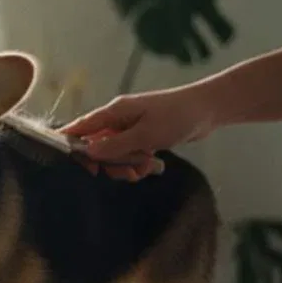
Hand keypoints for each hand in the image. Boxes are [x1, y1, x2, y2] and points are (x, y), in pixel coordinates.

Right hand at [60, 89, 217, 180]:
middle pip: (97, 147)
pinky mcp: (142, 136)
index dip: (72, 146)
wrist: (209, 109)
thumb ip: (115, 146)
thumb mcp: (145, 135)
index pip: (80, 128)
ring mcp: (129, 128)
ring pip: (114, 154)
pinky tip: (152, 166)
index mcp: (113, 112)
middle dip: (110, 164)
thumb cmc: (176, 117)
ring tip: (145, 169)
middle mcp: (117, 120)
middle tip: (128, 172)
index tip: (79, 167)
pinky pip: (129, 154)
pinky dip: (137, 163)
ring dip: (126, 166)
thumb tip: (87, 153)